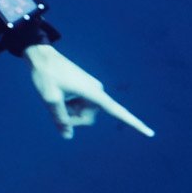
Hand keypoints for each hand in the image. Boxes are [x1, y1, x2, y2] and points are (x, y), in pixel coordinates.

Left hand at [26, 44, 153, 138]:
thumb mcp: (50, 99)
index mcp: (93, 93)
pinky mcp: (85, 91)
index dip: (134, 124)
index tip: (150, 134)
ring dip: (68, 111)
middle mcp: (96, 92)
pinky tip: (59, 93)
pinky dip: (68, 105)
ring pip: (82, 114)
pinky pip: (79, 107)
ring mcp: (91, 92)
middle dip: (71, 118)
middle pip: (87, 119)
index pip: (117, 112)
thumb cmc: (46, 75)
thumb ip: (60, 119)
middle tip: (56, 104)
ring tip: (57, 95)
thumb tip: (67, 136)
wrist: (41, 56)